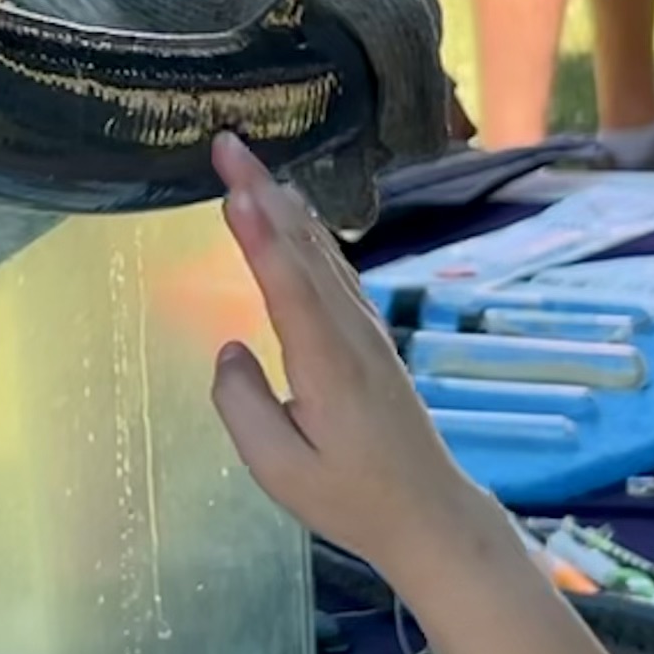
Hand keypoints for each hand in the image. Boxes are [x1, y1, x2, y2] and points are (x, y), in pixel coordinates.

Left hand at [0, 0, 464, 227]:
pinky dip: (378, 37)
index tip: (395, 158)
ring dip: (394, 65)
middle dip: (404, 92)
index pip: (402, 30)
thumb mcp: (217, 89)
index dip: (409, 105)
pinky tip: (353, 80)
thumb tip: (360, 213)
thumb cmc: (140, 15)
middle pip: (414, 18)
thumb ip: (294, 139)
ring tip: (362, 122)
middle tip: (376, 153)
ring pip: (408, 2)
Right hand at [205, 135, 499, 586]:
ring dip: (282, 202)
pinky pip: (334, 268)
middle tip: (226, 142)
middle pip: (304, 248)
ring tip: (248, 162)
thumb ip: (242, 407)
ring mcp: (366, 330)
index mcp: (328, 364)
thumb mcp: (281, 470)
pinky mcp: (369, 335)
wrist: (427, 512)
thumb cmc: (351, 498)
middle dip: (263, 191)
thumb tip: (230, 348)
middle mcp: (351, 333)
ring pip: (321, 252)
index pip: (288, 285)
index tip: (233, 185)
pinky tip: (294, 213)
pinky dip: (306, 232)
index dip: (258, 233)